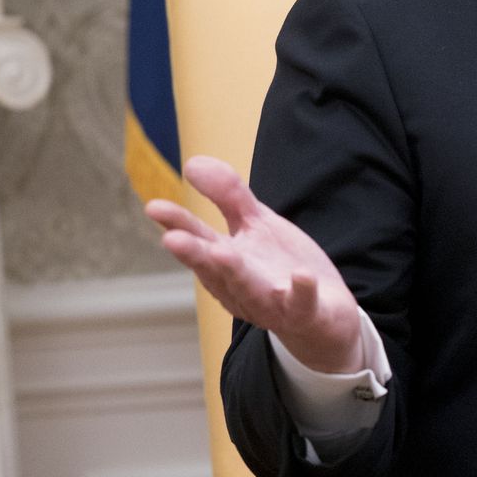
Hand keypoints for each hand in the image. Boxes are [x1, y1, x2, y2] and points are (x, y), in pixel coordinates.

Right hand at [145, 155, 363, 373]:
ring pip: (250, 290)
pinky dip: (301, 291)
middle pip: (215, 269)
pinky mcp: (304, 312)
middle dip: (195, 254)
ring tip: (222, 252)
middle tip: (171, 238)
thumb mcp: (256, 225)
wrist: (323, 315)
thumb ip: (228, 196)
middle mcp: (240, 286)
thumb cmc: (279, 267)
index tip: (154, 206)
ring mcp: (271, 302)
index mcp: (225, 263)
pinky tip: (302, 276)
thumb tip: (191, 162)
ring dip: (235, 273)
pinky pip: (302, 304)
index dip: (177, 225)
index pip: (198, 241)